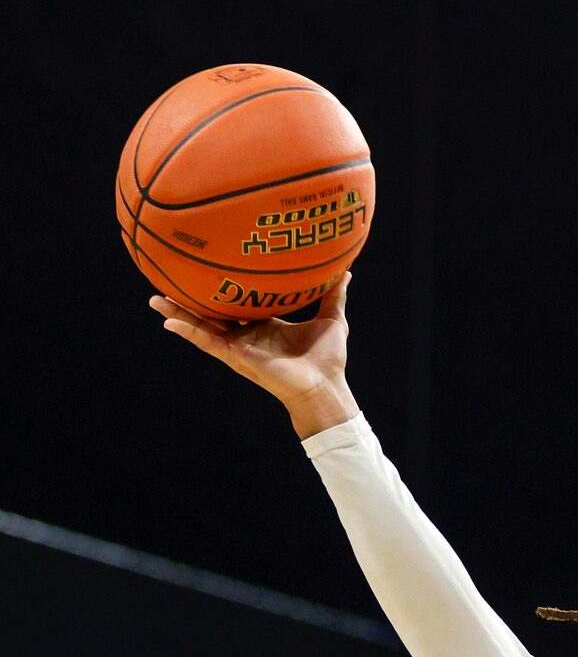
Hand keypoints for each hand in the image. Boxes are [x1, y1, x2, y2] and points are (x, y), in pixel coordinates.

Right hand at [150, 271, 357, 437]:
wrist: (326, 387)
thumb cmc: (328, 360)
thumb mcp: (331, 320)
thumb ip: (332, 295)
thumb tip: (344, 271)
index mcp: (264, 324)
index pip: (236, 302)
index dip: (221, 287)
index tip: (205, 268)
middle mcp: (247, 335)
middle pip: (212, 312)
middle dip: (190, 298)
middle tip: (168, 277)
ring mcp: (239, 347)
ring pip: (203, 326)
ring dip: (178, 313)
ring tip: (154, 298)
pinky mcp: (237, 358)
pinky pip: (208, 344)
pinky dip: (189, 333)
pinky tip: (168, 324)